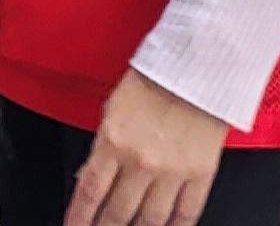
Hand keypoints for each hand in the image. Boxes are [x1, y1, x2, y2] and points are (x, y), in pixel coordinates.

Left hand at [66, 70, 230, 225]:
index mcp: (113, 141)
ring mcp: (172, 171)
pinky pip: (186, 212)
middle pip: (117, 212)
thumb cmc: (154, 81)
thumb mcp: (112, 110)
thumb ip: (101, 148)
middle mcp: (141, 161)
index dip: (78, 218)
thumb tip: (90, 179)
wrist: (197, 68)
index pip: (89, 192)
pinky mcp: (200, 173)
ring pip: (151, 219)